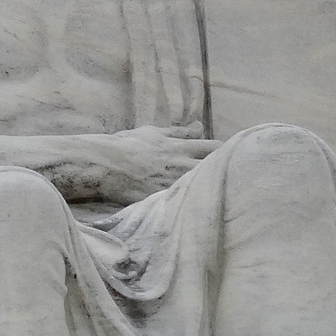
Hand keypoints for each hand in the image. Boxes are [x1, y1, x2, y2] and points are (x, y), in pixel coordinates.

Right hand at [90, 126, 217, 202]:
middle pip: (215, 170)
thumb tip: (199, 126)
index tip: (230, 155)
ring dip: (209, 190)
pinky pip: (182, 204)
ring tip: (213, 194)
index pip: (215, 148)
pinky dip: (190, 205)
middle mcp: (181, 167)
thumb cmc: (127, 145)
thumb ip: (179, 131)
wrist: (105, 165)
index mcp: (180, 148)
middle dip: (224, 172)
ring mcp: (173, 186)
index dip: (227, 152)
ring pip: (202, 188)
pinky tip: (193, 210)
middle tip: (227, 176)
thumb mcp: (154, 132)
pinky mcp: (162, 201)